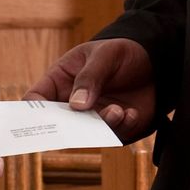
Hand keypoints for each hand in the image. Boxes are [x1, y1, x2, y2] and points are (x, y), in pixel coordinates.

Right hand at [28, 36, 156, 141]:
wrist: (156, 62)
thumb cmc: (123, 52)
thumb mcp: (105, 55)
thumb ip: (90, 77)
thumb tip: (76, 105)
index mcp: (60, 81)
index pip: (36, 100)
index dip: (32, 113)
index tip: (41, 120)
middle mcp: (73, 104)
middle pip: (58, 125)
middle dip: (70, 128)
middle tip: (82, 125)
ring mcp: (93, 118)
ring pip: (88, 134)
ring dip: (103, 126)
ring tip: (117, 110)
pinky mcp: (115, 128)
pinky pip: (113, 137)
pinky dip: (122, 128)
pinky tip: (131, 112)